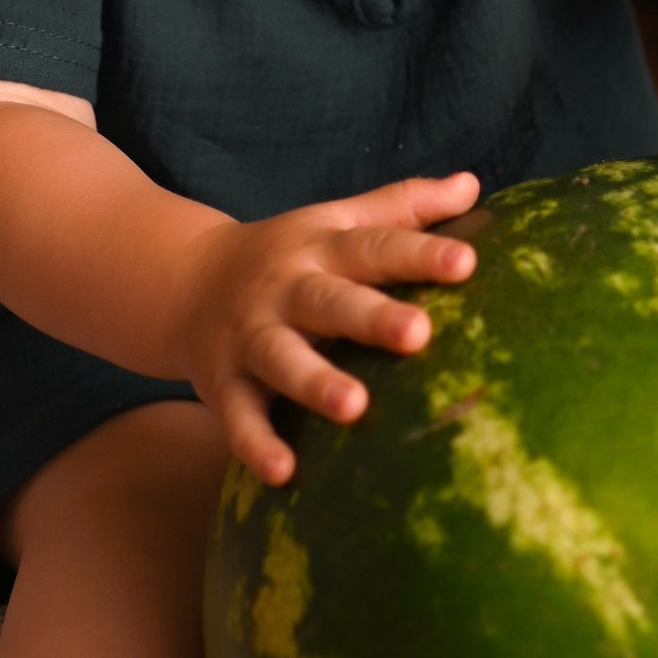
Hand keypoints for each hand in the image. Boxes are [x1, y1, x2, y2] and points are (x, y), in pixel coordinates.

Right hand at [177, 173, 481, 482]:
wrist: (185, 281)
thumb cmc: (290, 256)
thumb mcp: (338, 221)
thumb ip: (403, 206)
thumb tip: (472, 184)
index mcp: (322, 248)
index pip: (375, 247)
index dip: (420, 254)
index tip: (467, 264)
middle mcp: (285, 288)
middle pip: (329, 300)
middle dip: (371, 317)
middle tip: (418, 334)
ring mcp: (250, 336)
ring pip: (282, 358)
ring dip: (314, 381)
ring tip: (354, 407)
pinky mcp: (222, 382)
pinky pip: (238, 416)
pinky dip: (255, 443)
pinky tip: (283, 473)